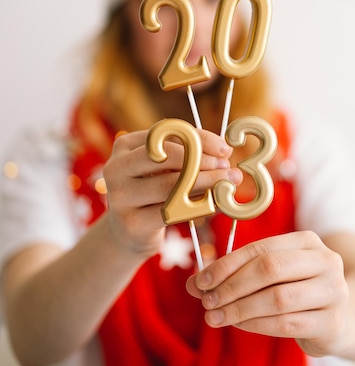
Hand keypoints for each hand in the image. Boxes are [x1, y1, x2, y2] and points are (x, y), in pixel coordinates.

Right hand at [103, 128, 242, 256]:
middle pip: (166, 156)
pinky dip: (198, 205)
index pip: (165, 132)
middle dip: (203, 161)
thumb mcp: (164, 168)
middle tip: (227, 167)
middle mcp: (116, 167)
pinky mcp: (131, 223)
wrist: (129, 232)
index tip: (224, 148)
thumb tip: (224, 152)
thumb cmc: (153, 192)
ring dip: (206, 182)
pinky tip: (215, 203)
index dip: (198, 138)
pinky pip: (171, 211)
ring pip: (170, 185)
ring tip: (227, 183)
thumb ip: (188, 154)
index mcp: (124, 145)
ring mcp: (120, 196)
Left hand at [186, 230, 349, 357]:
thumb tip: (193, 283)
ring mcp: (333, 292)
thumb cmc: (295, 290)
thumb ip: (235, 274)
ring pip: (277, 298)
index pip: (261, 248)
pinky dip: (256, 324)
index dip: (227, 265)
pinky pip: (287, 324)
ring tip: (215, 317)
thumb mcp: (270, 274)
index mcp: (307, 241)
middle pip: (270, 269)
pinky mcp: (332, 322)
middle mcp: (325, 261)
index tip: (200, 281)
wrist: (339, 320)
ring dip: (240, 309)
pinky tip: (239, 324)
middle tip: (206, 301)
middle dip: (231, 286)